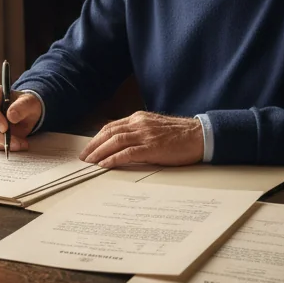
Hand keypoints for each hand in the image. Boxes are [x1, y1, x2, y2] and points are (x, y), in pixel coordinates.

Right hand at [0, 85, 41, 151]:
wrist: (26, 115)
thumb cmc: (26, 105)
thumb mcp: (30, 102)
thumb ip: (22, 107)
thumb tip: (11, 116)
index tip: (5, 128)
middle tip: (15, 142)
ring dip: (2, 143)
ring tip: (20, 144)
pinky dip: (3, 147)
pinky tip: (16, 145)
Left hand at [78, 112, 203, 167]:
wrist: (199, 136)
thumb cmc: (179, 135)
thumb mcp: (154, 128)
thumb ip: (138, 131)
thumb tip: (121, 142)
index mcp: (139, 118)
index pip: (112, 126)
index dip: (97, 137)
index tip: (89, 147)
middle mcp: (139, 123)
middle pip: (109, 132)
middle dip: (93, 145)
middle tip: (83, 157)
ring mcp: (145, 134)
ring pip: (115, 141)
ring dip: (99, 152)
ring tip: (90, 162)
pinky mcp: (152, 147)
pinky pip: (127, 153)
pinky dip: (113, 158)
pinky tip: (105, 164)